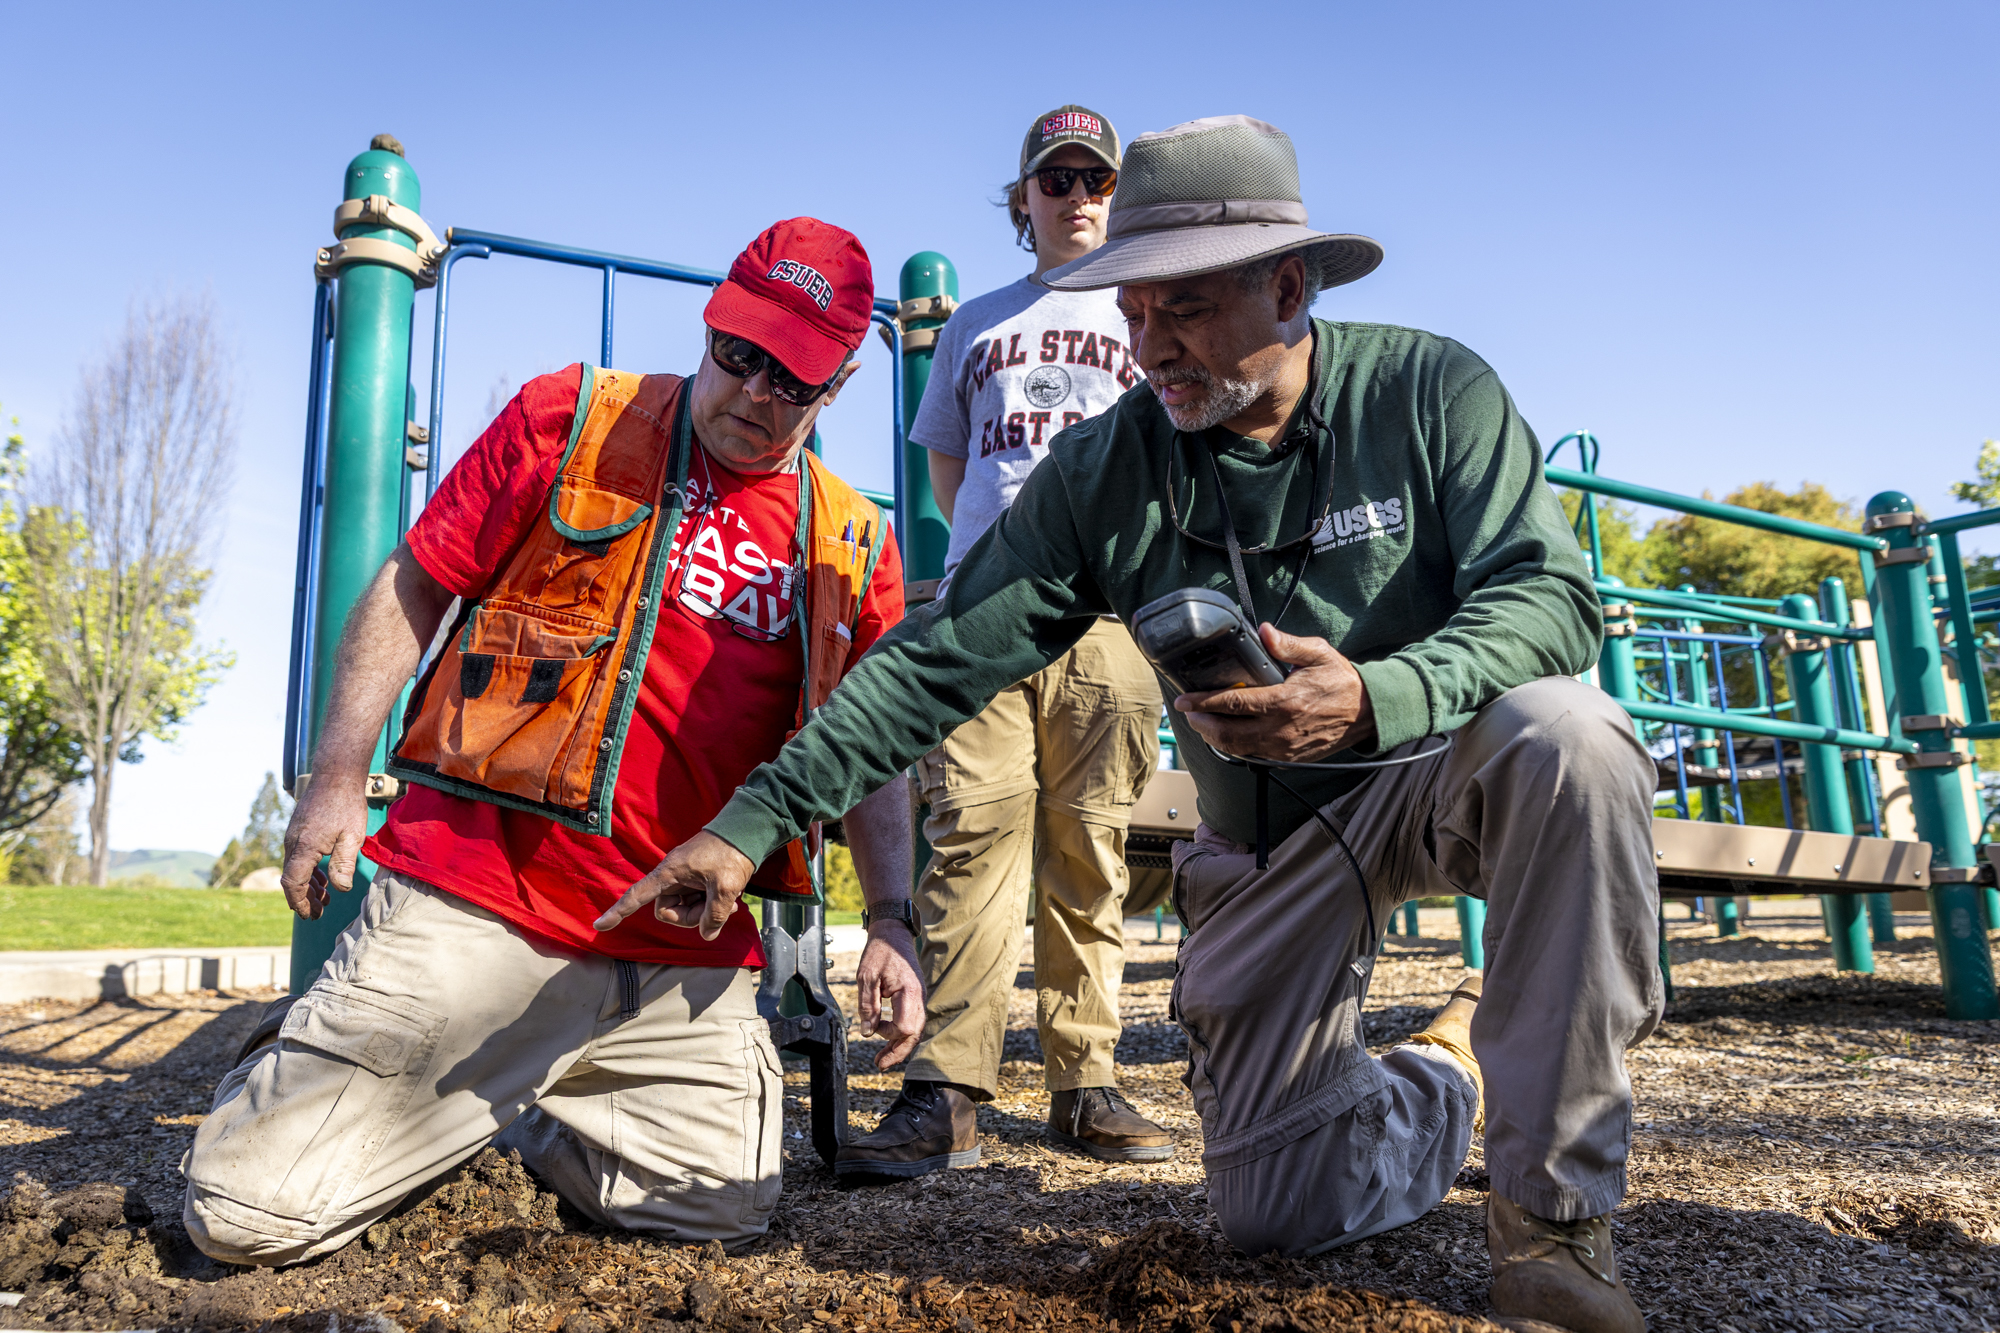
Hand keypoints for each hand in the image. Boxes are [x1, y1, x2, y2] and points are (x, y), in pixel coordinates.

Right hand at [278, 772, 369, 919]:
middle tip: (318, 914)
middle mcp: (293, 843)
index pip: (293, 883)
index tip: (310, 915)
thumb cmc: (346, 804)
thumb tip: (341, 889)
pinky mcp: (299, 830)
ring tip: (324, 900)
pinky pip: (299, 857)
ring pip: (295, 868)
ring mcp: (294, 836)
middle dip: (303, 899)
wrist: (336, 774)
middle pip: (292, 879)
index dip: (300, 902)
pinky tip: (322, 879)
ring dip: (307, 886)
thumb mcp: (352, 836)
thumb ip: (344, 864)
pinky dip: (308, 872)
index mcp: (303, 848)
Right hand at [595, 831, 753, 939]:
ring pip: (684, 909)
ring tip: (729, 901)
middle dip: (692, 917)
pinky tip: (730, 900)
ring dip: (705, 910)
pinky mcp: (696, 879)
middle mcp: (672, 876)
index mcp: (670, 873)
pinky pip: (695, 902)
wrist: (747, 832)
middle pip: (668, 911)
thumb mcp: (726, 887)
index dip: (618, 912)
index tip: (599, 926)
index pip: (637, 895)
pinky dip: (710, 905)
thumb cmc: (732, 853)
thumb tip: (708, 934)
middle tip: (718, 908)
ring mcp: (685, 878)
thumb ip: (714, 915)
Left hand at [855, 922, 924, 1069]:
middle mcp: (919, 997)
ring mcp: (919, 997)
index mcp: (909, 992)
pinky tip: (890, 1040)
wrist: (893, 932)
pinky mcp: (915, 997)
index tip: (873, 1029)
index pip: (905, 1027)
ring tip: (883, 1058)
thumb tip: (868, 1032)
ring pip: (916, 1030)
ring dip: (900, 1046)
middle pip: (914, 1034)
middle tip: (880, 1065)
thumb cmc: (880, 951)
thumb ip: (867, 1005)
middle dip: (898, 1052)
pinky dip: (903, 1034)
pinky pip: (913, 1021)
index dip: (888, 1034)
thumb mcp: (866, 977)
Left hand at [1175, 624, 1375, 761]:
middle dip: (1201, 724)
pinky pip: (1254, 756)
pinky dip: (1236, 747)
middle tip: (1189, 712)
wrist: (1368, 713)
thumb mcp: (1319, 654)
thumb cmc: (1343, 682)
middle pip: (1227, 735)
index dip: (1203, 703)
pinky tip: (1229, 734)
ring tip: (1204, 723)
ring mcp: (1284, 748)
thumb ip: (1288, 644)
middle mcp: (1281, 729)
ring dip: (1215, 738)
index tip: (1183, 699)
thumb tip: (1264, 631)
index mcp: (1284, 701)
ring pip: (1237, 750)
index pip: (1232, 704)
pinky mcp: (1289, 759)